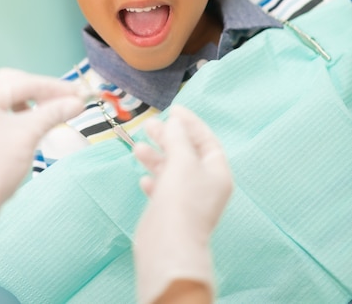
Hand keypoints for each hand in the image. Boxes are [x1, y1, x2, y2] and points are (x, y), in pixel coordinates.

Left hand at [0, 68, 85, 281]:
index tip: (77, 93)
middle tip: (65, 97)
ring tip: (49, 107)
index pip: (25, 83)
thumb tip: (77, 102)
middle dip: (40, 89)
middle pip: (13, 82)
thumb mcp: (30, 133)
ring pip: (5, 93)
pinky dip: (17, 108)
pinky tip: (30, 116)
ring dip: (28, 97)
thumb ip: (55, 112)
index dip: (55, 88)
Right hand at [133, 105, 232, 303]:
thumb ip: (178, 138)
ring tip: (138, 147)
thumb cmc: (182, 198)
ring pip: (172, 170)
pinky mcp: (171, 211)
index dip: (190, 123)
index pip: (206, 140)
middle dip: (169, 137)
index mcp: (217, 172)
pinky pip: (163, 189)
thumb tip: (175, 122)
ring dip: (156, 156)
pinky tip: (144, 178)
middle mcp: (205, 185)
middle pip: (187, 153)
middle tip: (149, 125)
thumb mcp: (182, 160)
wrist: (169, 245)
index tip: (173, 110)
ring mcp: (188, 199)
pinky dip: (154, 180)